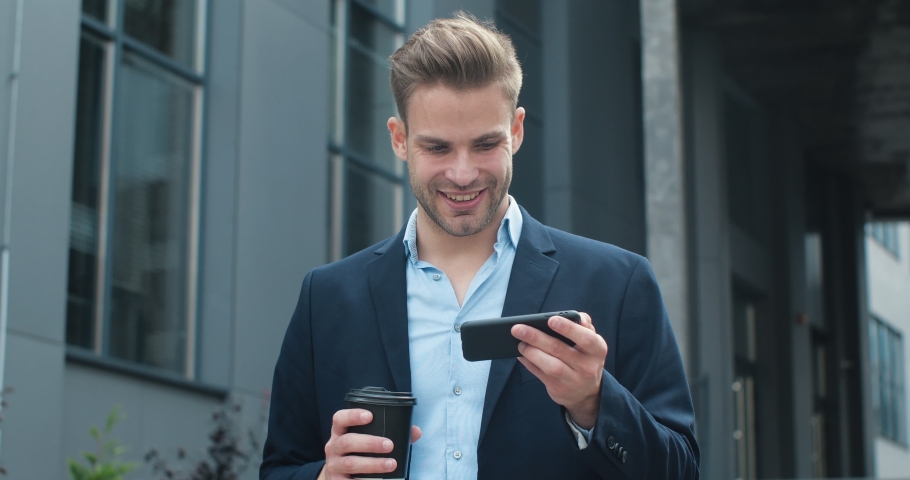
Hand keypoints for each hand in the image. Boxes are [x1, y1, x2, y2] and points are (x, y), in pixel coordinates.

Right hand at [318, 409, 421, 479]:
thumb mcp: (367, 440)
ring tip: (391, 464)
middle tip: (390, 445)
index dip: (353, 415)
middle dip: (370, 443)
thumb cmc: (358, 453)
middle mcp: (333, 446)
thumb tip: (415, 431)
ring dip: (372, 464)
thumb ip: (390, 433)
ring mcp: (333, 464)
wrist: (339, 476)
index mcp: (340, 432)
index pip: (340, 419)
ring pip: (350, 463)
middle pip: (347, 441)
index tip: (370, 416)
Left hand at [512, 312, 607, 429]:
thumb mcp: (591, 342)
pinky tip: (520, 354)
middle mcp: (587, 366)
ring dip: (531, 352)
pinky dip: (528, 363)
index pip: (586, 338)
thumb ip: (584, 325)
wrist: (586, 392)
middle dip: (536, 337)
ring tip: (520, 343)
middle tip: (518, 329)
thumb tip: (574, 315)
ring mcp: (573, 380)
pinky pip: (540, 375)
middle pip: (559, 349)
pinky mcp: (558, 389)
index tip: (551, 320)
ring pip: (550, 365)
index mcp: (597, 349)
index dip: (569, 329)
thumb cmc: (585, 357)